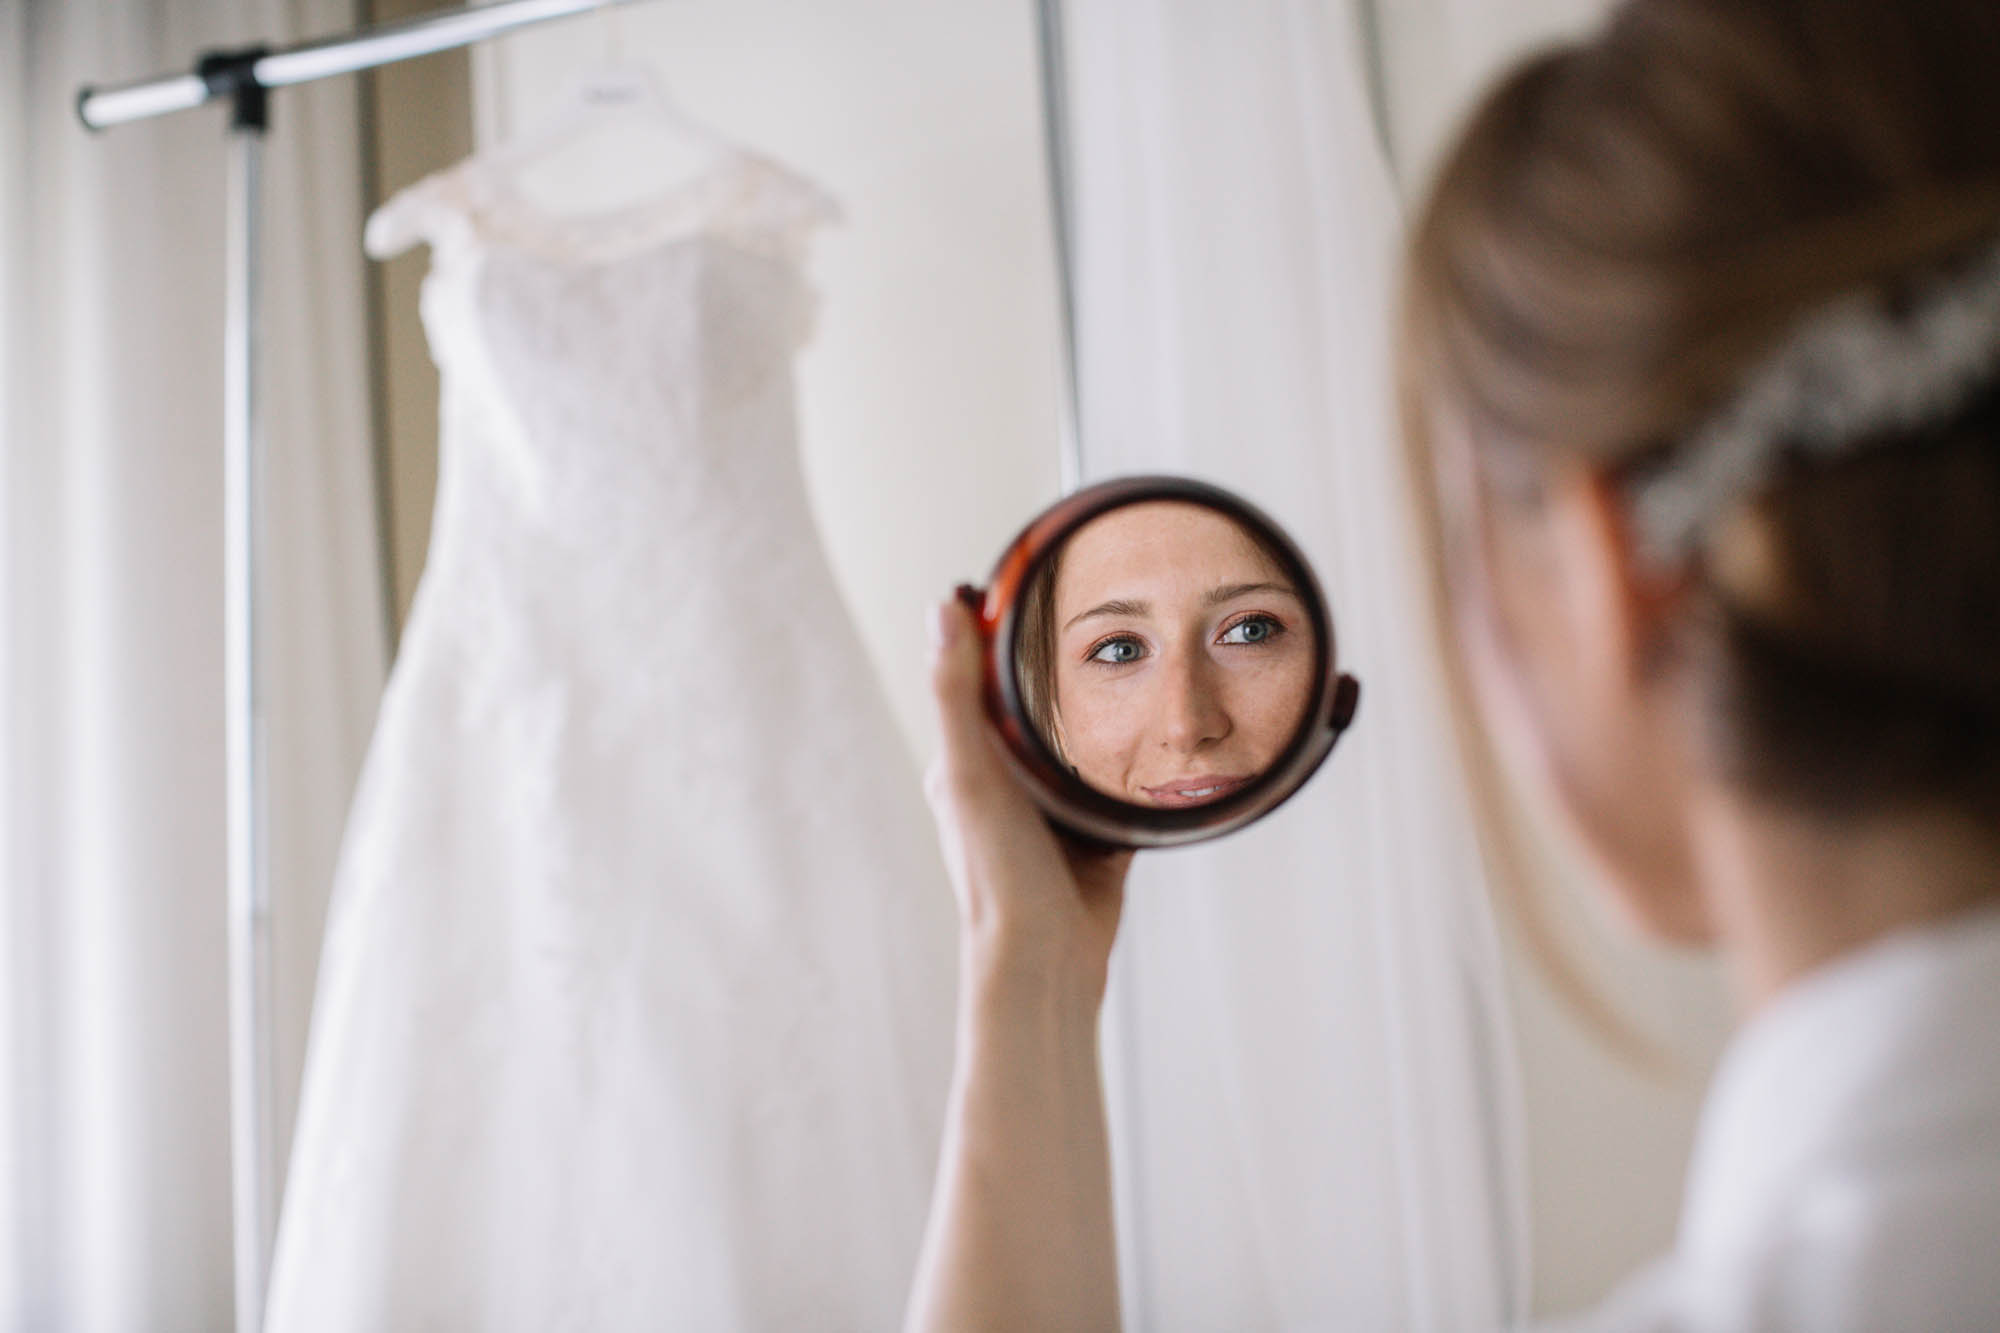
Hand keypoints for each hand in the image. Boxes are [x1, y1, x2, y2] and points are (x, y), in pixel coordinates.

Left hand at [925, 596, 1133, 1004]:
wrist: (1047, 963)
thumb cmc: (999, 874)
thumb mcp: (972, 773)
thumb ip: (959, 696)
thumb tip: (943, 612)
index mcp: (966, 766)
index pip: (979, 684)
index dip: (998, 636)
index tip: (1029, 582)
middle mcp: (1006, 787)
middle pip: (1036, 714)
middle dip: (1062, 669)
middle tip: (1101, 616)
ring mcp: (1053, 816)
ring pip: (1081, 750)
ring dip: (1106, 717)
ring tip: (1144, 666)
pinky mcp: (1097, 843)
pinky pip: (1120, 792)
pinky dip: (1140, 770)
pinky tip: (1167, 745)